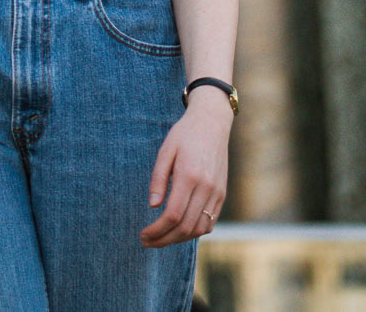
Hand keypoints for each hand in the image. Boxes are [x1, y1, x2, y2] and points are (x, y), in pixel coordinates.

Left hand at [141, 95, 229, 244]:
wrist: (212, 123)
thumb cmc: (184, 134)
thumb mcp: (166, 150)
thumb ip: (158, 178)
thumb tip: (153, 206)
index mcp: (189, 175)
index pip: (173, 215)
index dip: (157, 230)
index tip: (143, 234)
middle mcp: (206, 188)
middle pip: (186, 227)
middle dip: (164, 240)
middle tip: (147, 242)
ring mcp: (217, 193)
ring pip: (199, 229)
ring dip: (179, 239)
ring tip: (161, 238)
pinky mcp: (222, 195)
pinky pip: (209, 223)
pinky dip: (194, 232)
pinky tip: (179, 230)